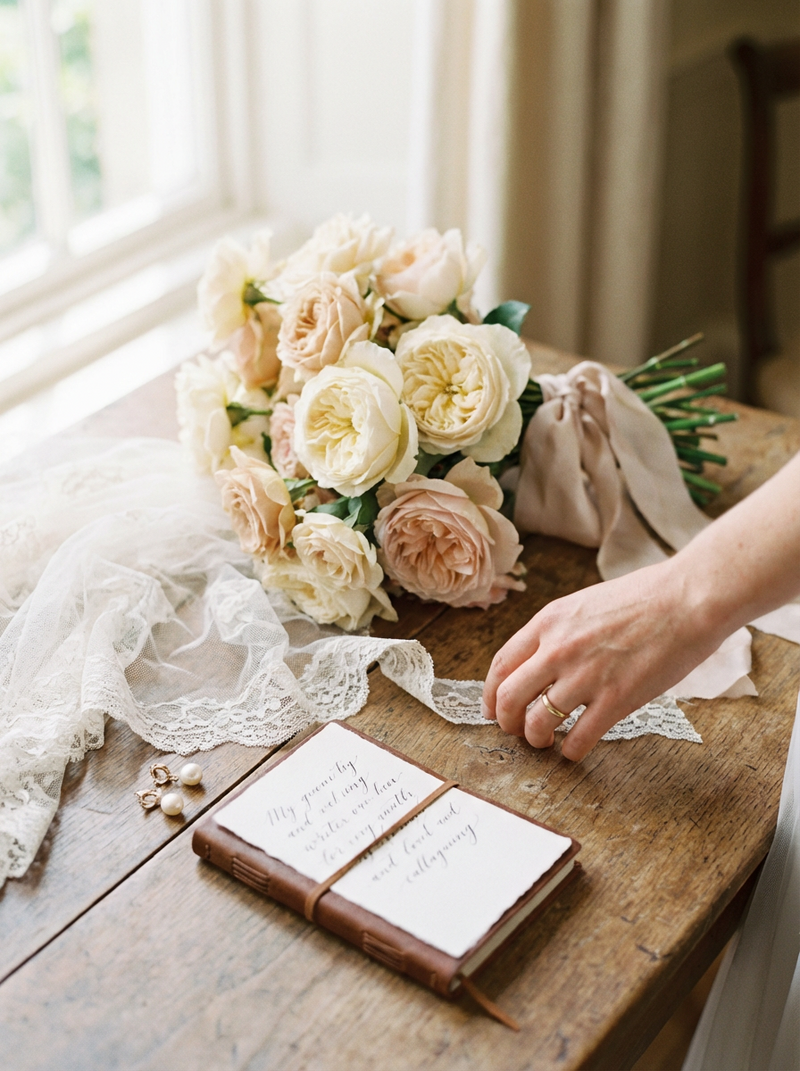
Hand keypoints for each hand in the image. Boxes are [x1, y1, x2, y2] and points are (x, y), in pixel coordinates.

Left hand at [482, 558, 721, 760]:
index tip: (492, 709)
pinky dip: (571, 751)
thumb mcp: (584, 603)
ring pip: (538, 723)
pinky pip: (579, 738)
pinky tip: (576, 749)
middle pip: (509, 698)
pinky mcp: (617, 699)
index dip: (490, 694)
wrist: (688, 598)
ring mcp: (586, 675)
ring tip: (546, 742)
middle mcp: (559, 649)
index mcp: (549, 621)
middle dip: (507, 722)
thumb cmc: (644, 597)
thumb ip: (558, 631)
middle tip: (516, 731)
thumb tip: (539, 661)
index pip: (501, 664)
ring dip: (537, 739)